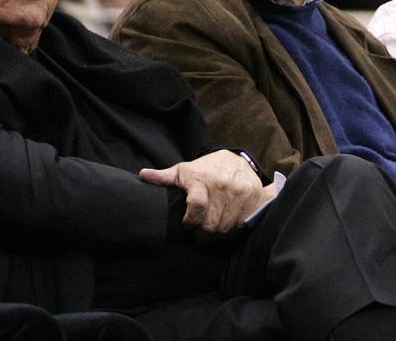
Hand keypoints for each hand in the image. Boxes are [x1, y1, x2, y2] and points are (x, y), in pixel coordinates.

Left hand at [139, 150, 265, 236]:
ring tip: (210, 230)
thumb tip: (143, 176)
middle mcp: (222, 186)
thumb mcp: (185, 170)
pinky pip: (240, 226)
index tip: (186, 223)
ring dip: (216, 234)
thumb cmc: (205, 169)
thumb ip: (164, 177)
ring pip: (225, 228)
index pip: (196, 205)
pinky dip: (231, 231)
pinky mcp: (253, 202)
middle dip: (202, 232)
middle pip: (211, 223)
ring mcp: (239, 194)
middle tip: (198, 232)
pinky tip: (225, 226)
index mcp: (202, 179)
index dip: (190, 219)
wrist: (237, 162)